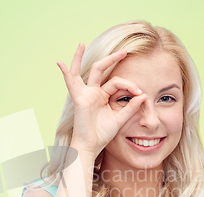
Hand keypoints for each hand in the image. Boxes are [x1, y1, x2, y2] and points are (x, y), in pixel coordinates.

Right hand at [57, 43, 146, 157]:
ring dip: (81, 57)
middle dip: (112, 59)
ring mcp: (85, 94)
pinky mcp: (79, 99)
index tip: (141, 94)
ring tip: (81, 44)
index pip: (117, 82)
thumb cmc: (102, 134)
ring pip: (85, 71)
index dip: (130, 86)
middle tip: (125, 51)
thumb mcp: (120, 119)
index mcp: (102, 96)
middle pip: (102, 70)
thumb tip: (144, 95)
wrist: (91, 146)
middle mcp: (93, 92)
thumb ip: (131, 107)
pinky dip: (65, 73)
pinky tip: (59, 63)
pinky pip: (71, 83)